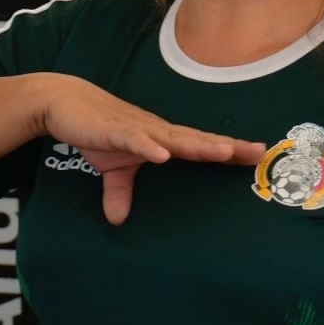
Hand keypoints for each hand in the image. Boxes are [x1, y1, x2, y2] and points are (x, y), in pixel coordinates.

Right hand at [39, 74, 264, 224]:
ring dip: (199, 145)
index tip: (258, 154)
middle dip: (228, 146)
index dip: (229, 149)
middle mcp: (158, 132)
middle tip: (258, 151)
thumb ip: (120, 192)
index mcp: (162, 139)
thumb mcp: (111, 168)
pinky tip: (163, 155)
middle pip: (199, 140)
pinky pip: (135, 140)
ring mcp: (138, 129)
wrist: (65, 103)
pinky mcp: (115, 130)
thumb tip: (117, 221)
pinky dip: (149, 147)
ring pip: (175, 138)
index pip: (202, 145)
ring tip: (224, 151)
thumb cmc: (98, 131)